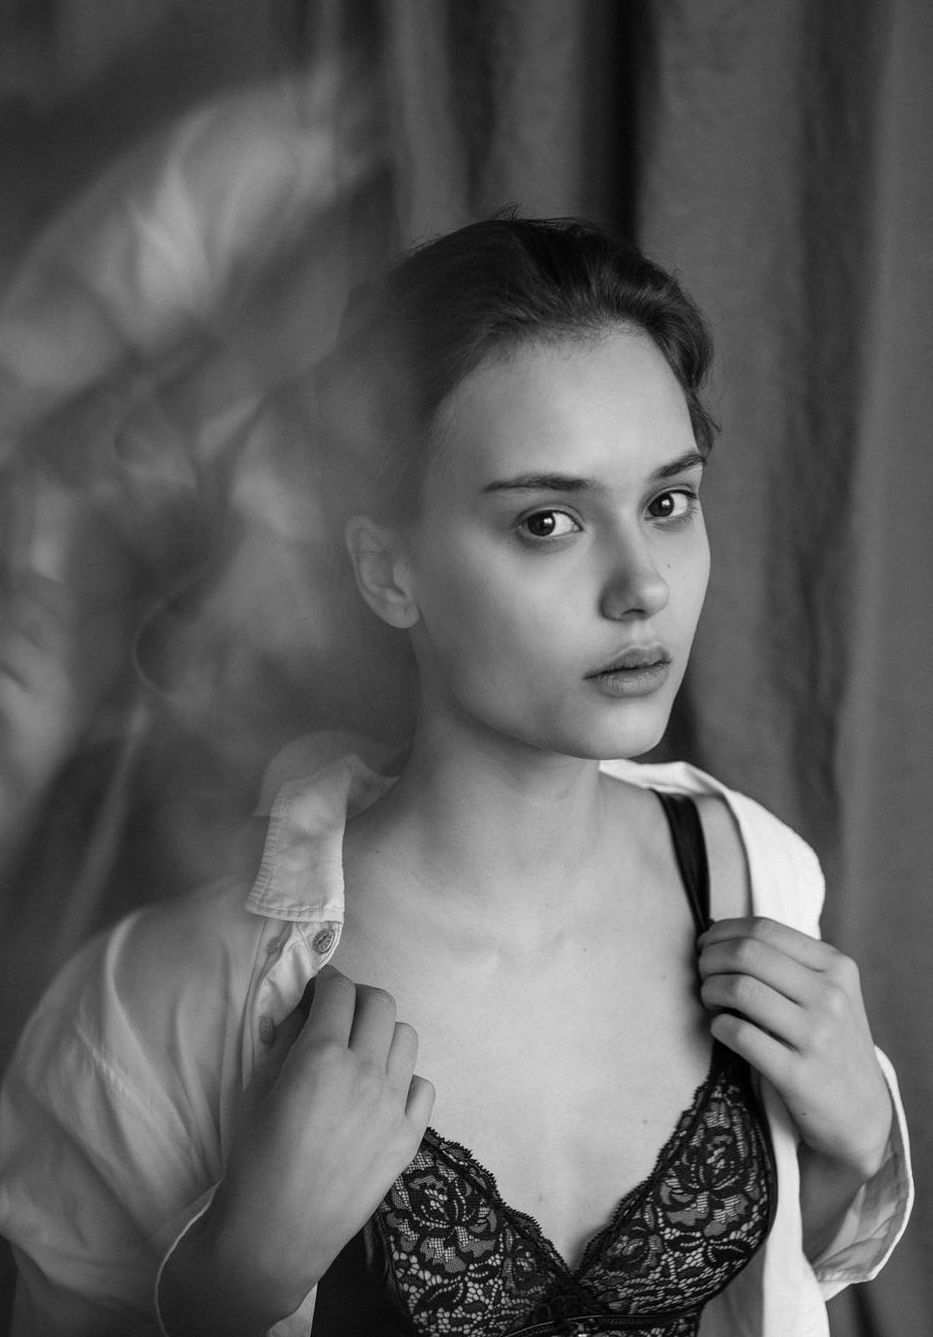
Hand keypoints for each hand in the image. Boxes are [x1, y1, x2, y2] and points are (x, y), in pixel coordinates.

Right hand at [159, 965, 433, 1334]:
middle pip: (380, 1004)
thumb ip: (287, 1040)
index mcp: (322, 1056)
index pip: (339, 991)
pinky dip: (404, 1078)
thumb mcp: (258, 1088)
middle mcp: (367, 1073)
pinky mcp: (409, 1136)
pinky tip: (380, 1092)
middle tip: (337, 1014)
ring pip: (407, 1037)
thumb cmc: (255, 1158)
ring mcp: (394, 1105)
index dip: (326, 981)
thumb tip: (305, 1011)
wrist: (277, 1232)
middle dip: (357, 999)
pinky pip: (423, 1084)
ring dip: (383, 1034)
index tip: (316, 989)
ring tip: (360, 1052)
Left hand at [697, 917, 891, 1178]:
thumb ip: (788, 963)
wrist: (860, 1113)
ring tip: (710, 1002)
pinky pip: (738, 1033)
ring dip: (709, 991)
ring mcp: (817, 1035)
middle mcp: (830, 996)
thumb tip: (720, 936)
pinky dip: (717, 1025)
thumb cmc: (830, 1043)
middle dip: (710, 959)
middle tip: (702, 974)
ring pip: (739, 989)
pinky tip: (720, 1028)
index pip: (764, 928)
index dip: (723, 932)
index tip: (707, 945)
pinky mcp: (798, 1073)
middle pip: (746, 953)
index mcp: (836, 966)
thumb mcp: (829, 993)